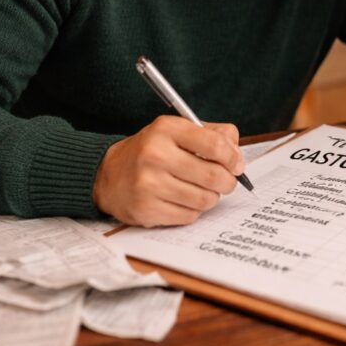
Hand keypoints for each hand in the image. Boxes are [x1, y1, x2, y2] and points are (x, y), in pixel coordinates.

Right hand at [92, 116, 243, 226]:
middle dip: (227, 182)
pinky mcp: (146, 209)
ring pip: (204, 199)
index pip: (214, 144)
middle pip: (213, 175)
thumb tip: (237, 154)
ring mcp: (149, 184)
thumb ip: (212, 135)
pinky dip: (193, 210)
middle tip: (226, 182)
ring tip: (201, 190)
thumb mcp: (177, 132)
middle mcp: (155, 155)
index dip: (233, 157)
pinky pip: (189, 216)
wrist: (108, 175)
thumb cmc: (151, 152)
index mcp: (166, 129)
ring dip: (210, 197)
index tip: (237, 164)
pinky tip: (183, 200)